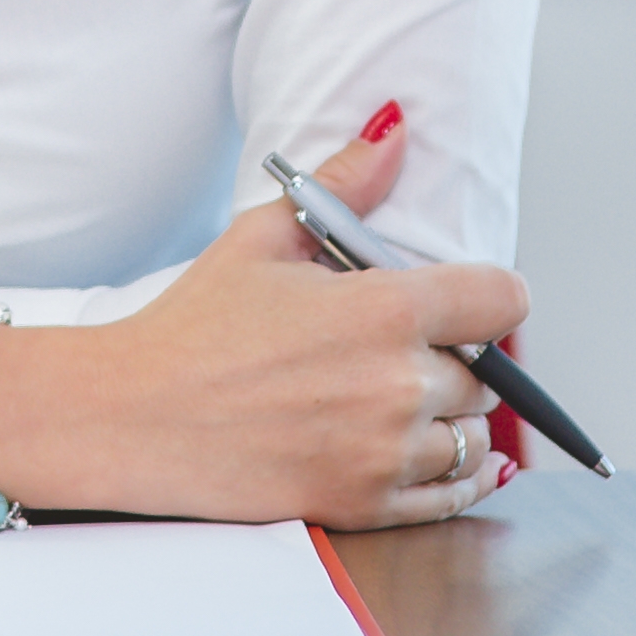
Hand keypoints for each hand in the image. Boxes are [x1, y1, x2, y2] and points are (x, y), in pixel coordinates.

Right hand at [0, 107, 518, 531]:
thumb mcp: (262, 238)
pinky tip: (446, 457)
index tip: (468, 303)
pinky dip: (458, 477)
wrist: (131, 418)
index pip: (504, 301)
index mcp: (383, 310)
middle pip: (487, 375)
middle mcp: (398, 385)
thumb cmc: (190, 327)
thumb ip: (345, 183)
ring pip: (472, 437)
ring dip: (448, 419)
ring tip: (399, 402)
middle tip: (404, 352)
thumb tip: (396, 130)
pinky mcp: (365, 505)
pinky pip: (452, 495)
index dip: (489, 296)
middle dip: (455, 359)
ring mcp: (384, 453)